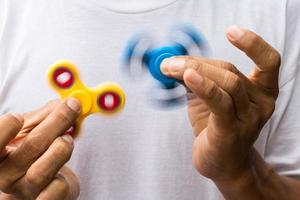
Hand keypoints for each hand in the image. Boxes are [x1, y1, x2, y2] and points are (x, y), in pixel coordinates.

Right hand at [0, 99, 80, 199]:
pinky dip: (65, 176)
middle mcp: (6, 176)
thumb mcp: (32, 132)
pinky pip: (56, 190)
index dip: (4, 130)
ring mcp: (25, 191)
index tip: (18, 117)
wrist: (43, 185)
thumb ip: (46, 116)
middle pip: (31, 146)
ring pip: (43, 170)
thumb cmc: (33, 155)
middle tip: (73, 105)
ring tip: (67, 140)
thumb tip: (68, 102)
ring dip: (63, 147)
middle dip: (58, 121)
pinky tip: (62, 169)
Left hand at [160, 26, 280, 181]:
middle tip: (170, 62)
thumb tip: (173, 61)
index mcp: (261, 92)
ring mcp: (247, 119)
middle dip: (197, 62)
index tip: (232, 31)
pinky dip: (203, 86)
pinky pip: (219, 103)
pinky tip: (188, 77)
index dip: (253, 44)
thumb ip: (198, 78)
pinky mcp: (231, 131)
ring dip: (195, 71)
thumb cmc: (217, 127)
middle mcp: (260, 104)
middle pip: (230, 71)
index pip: (268, 62)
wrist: (223, 164)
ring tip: (170, 68)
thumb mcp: (209, 98)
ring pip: (227, 83)